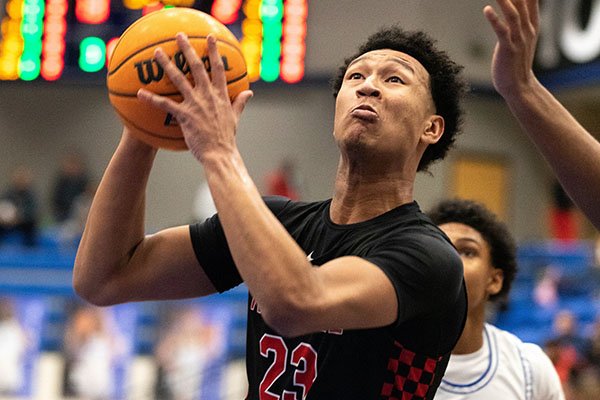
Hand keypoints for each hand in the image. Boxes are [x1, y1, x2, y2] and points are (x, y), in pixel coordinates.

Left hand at [137, 33, 252, 161]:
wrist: (220, 155)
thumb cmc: (226, 139)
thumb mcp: (236, 118)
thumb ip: (240, 103)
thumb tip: (249, 93)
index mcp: (221, 96)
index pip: (218, 69)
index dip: (214, 51)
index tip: (209, 38)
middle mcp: (208, 96)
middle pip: (197, 67)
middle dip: (188, 49)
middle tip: (179, 36)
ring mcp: (196, 105)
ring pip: (179, 80)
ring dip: (167, 65)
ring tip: (156, 53)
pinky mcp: (185, 116)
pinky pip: (165, 105)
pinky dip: (151, 99)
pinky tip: (139, 93)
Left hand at [484, 0, 539, 98]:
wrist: (519, 87)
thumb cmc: (516, 62)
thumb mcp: (520, 38)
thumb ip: (518, 21)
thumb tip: (511, 7)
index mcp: (531, 25)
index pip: (530, 0)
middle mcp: (528, 30)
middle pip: (523, 3)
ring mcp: (519, 40)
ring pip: (514, 14)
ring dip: (505, 0)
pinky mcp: (508, 49)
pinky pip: (502, 32)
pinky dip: (495, 20)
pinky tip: (487, 10)